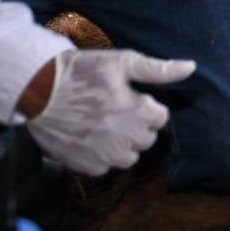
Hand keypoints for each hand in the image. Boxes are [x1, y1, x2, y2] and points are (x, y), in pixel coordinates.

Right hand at [26, 49, 195, 176]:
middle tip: (118, 111)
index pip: (161, 119)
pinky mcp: (83, 164)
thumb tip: (191, 67)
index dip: (149, 107)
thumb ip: (159, 70)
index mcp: (136, 110)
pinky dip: (102, 156)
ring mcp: (102, 153)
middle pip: (147, 139)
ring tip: (107, 126)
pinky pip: (105, 168)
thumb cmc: (83, 71)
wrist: (38, 89)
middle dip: (139, 126)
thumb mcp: (123, 62)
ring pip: (129, 157)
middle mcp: (123, 136)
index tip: (133, 99)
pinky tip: (91, 138)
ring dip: (124, 144)